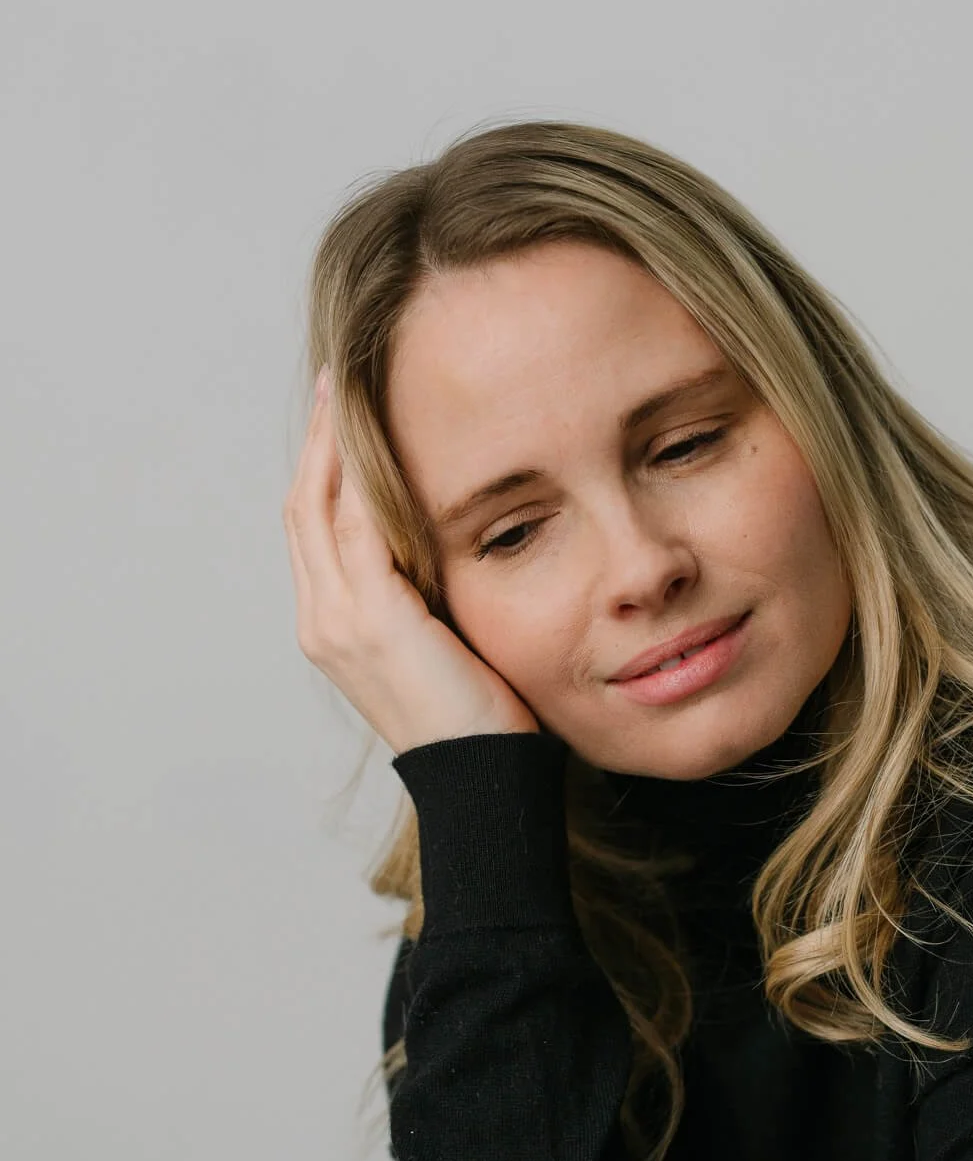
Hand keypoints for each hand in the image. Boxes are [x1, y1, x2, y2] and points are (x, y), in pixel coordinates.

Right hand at [284, 370, 541, 753]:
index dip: (320, 468)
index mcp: (331, 626)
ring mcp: (338, 621)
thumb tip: (442, 542)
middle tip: (335, 380)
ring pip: (319, 507)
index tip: (338, 414)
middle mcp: (321, 619)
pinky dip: (364, 478)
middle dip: (317, 440)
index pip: (313, 529)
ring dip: (334, 444)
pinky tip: (381, 435)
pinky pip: (359, 528)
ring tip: (348, 390)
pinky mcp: (372, 620)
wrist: (480, 780)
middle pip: (303, 507)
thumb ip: (424, 594)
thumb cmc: (478, 720)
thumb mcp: (441, 643)